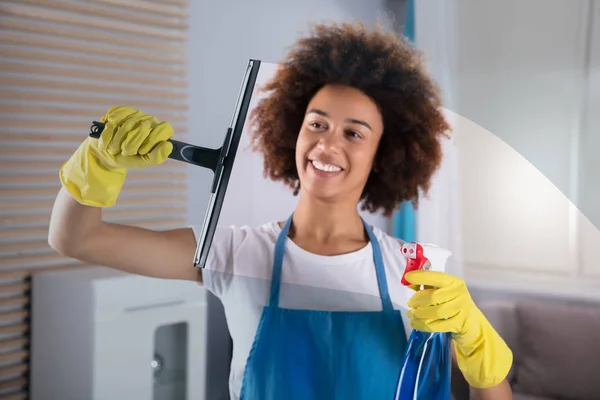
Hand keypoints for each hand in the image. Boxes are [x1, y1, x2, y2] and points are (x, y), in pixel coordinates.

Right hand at [60, 106, 172, 206]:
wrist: (107, 154)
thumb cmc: (129, 158)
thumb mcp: (144, 162)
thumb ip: (157, 156)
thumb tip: (168, 145)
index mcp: (160, 132)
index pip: (165, 129)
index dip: (153, 140)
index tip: (142, 151)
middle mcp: (150, 120)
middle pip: (144, 128)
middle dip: (131, 145)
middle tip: (126, 153)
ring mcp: (135, 114)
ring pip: (127, 126)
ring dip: (117, 143)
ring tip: (114, 149)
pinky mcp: (119, 111)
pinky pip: (113, 121)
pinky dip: (107, 136)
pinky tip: (106, 143)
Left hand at [404, 270, 512, 388]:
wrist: (472, 324)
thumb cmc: (453, 304)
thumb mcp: (442, 292)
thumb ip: (426, 286)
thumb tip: (408, 282)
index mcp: (454, 282)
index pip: (436, 277)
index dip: (421, 276)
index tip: (408, 277)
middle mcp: (460, 293)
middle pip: (433, 297)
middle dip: (417, 301)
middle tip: (410, 304)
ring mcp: (461, 309)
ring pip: (434, 312)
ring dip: (418, 314)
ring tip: (411, 314)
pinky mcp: (459, 324)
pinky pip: (436, 325)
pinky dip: (422, 325)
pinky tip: (415, 323)